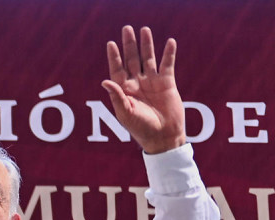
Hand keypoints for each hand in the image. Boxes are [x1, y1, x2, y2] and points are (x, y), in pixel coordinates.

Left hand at [102, 26, 185, 153]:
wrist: (163, 136)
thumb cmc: (141, 128)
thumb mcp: (126, 113)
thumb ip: (117, 97)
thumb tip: (105, 81)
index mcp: (124, 91)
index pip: (117, 69)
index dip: (114, 57)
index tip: (110, 44)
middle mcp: (137, 83)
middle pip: (132, 59)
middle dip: (129, 45)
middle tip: (127, 29)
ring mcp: (152, 81)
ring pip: (148, 58)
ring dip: (147, 45)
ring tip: (145, 30)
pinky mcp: (167, 82)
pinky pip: (167, 64)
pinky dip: (169, 53)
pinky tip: (170, 42)